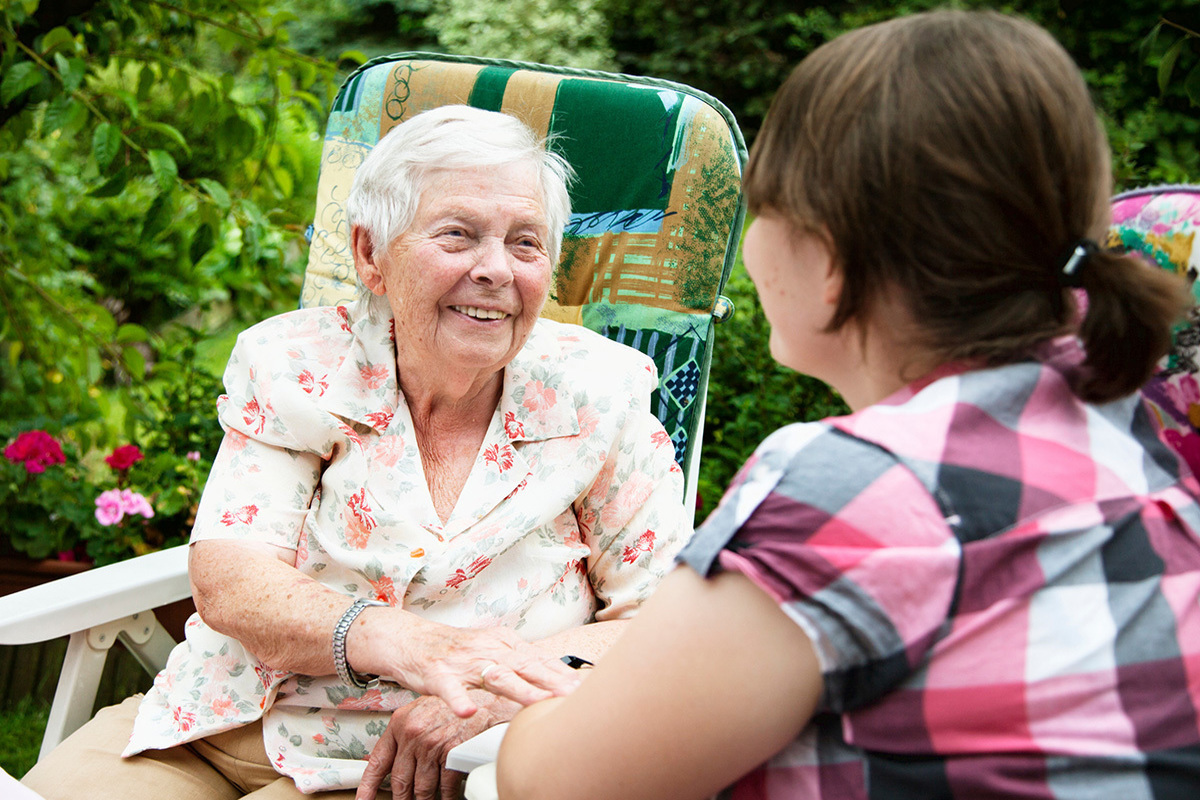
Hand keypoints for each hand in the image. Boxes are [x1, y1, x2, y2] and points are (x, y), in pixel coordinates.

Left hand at [356, 691, 518, 799]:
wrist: (486, 699)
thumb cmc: (455, 706)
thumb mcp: (423, 711)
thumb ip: (407, 733)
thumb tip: (398, 760)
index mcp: (400, 722)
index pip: (378, 760)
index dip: (368, 785)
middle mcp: (413, 734)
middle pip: (400, 780)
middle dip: (401, 798)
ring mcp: (432, 744)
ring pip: (421, 787)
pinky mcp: (451, 753)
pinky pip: (444, 787)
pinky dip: (446, 796)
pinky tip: (446, 798)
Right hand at [373, 618, 582, 716]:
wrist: (410, 639)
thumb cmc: (455, 650)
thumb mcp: (491, 650)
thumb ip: (519, 663)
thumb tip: (556, 676)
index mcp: (503, 643)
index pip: (540, 659)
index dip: (563, 674)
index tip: (587, 687)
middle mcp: (488, 649)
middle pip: (526, 666)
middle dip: (553, 682)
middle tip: (576, 696)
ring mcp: (463, 662)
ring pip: (495, 676)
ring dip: (520, 690)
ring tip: (540, 703)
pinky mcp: (438, 674)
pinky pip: (449, 689)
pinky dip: (458, 700)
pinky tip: (468, 712)